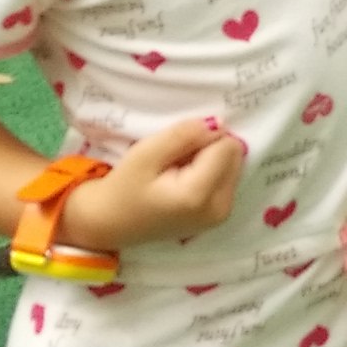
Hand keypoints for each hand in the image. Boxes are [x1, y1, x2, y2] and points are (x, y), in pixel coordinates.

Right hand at [65, 117, 247, 250]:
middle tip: (176, 160)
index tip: (176, 148)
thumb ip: (183, 135)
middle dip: (209, 148)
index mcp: (199, 196)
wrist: (111, 223)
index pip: (226, 146)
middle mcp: (219, 209)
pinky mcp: (220, 215)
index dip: (203, 137)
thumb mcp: (146, 153)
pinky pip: (228, 177)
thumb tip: (217, 123)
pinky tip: (184, 181)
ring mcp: (222, 215)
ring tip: (178, 171)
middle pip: (234, 155)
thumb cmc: (124, 188)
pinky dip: (210, 172)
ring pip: (234, 164)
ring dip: (210, 159)